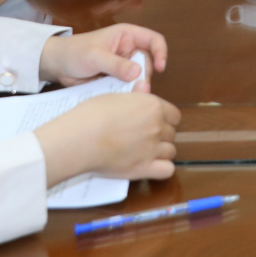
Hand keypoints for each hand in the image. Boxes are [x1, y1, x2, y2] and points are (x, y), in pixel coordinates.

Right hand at [33, 92, 179, 187]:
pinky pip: (167, 170)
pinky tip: (150, 166)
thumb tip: (144, 86)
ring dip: (161, 152)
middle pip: (171, 133)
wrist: (81, 137)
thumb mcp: (116, 97)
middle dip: (161, 136)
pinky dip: (161, 169)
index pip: (174, 115)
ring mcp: (152, 148)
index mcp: (152, 106)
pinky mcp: (144, 167)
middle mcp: (157, 126)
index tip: (154, 123)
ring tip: (145, 152)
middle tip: (145, 138)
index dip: (165, 120)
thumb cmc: (93, 114)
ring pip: (170, 151)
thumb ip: (136, 95)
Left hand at [38, 22, 167, 88]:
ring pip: (139, 78)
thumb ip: (116, 64)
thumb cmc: (75, 52)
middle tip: (138, 89)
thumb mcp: (95, 56)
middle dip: (145, 76)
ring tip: (128, 96)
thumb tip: (138, 72)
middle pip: (148, 63)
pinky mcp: (116, 81)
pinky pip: (128, 87)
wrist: (56, 66)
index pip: (153, 40)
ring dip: (136, 87)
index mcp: (127, 36)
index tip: (160, 68)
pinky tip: (122, 100)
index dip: (160, 52)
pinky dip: (126, 94)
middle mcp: (129, 50)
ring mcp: (123, 67)